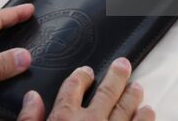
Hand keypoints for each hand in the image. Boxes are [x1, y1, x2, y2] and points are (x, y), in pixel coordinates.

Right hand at [17, 59, 151, 120]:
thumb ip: (29, 120)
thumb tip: (31, 97)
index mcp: (64, 119)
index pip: (73, 89)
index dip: (81, 77)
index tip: (87, 71)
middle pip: (106, 94)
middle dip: (116, 77)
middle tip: (123, 64)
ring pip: (126, 110)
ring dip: (133, 97)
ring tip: (138, 86)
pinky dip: (145, 118)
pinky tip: (148, 111)